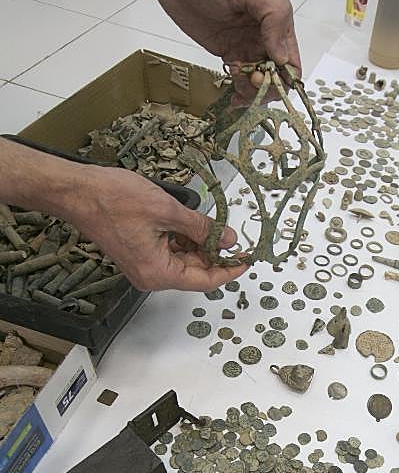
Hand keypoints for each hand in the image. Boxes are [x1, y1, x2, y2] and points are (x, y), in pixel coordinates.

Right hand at [73, 166, 245, 291]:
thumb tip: (226, 238)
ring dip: (199, 244)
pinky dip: (183, 239)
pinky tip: (191, 223)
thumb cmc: (112, 200)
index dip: (228, 270)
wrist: (78, 192)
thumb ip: (202, 228)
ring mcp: (143, 266)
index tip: (246, 260)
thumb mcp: (168, 210)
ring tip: (211, 223)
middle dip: (215, 253)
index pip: (204, 281)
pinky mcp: (139, 254)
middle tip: (232, 234)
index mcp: (158, 273)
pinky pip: (169, 252)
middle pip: (195, 272)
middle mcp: (150, 276)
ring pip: (183, 261)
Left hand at [137, 0, 300, 102]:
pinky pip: (240, 78)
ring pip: (259, 80)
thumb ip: (273, 17)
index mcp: (276, 19)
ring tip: (240, 93)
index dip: (286, 77)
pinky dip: (240, 91)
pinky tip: (234, 96)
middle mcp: (263, 35)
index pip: (291, 58)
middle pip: (277, 75)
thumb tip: (282, 56)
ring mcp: (244, 44)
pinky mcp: (226, 51)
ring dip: (254, 93)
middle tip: (251, 84)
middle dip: (268, 87)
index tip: (270, 83)